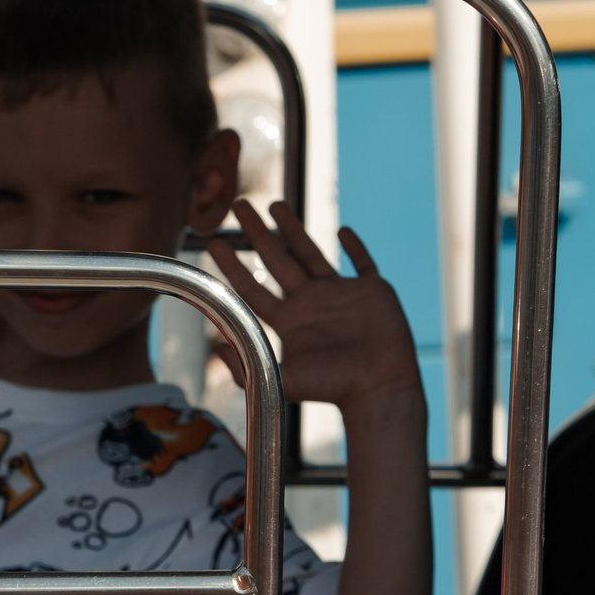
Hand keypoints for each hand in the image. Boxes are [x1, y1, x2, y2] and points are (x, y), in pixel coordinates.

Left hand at [208, 203, 425, 426]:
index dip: (232, 265)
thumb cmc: (333, 388)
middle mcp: (310, 303)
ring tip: (275, 205)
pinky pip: (363, 263)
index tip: (215, 242)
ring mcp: (340, 295)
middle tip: (240, 205)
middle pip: (277, 259)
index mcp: (289, 320)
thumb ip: (246, 365)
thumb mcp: (281, 379)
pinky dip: (355, 247)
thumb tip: (216, 346)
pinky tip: (343, 231)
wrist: (379, 389)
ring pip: (311, 253)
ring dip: (293, 229)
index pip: (253, 286)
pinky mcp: (372, 291)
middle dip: (257, 232)